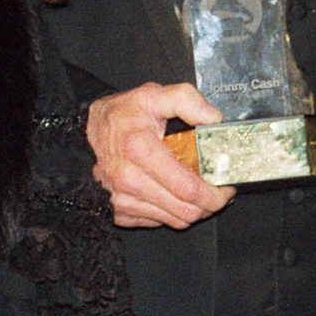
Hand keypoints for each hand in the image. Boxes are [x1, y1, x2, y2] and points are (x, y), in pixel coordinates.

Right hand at [86, 81, 235, 228]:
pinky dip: (174, 212)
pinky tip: (179, 194)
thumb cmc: (122, 114)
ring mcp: (122, 200)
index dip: (214, 193)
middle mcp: (129, 180)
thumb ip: (187, 100)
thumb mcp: (154, 94)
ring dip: (195, 210)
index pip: (187, 188)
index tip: (228, 186)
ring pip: (173, 220)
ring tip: (204, 192)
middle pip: (184, 210)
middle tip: (221, 191)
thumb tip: (214, 118)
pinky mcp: (119, 212)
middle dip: (210, 204)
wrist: (87, 131)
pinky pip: (157, 221)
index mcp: (140, 150)